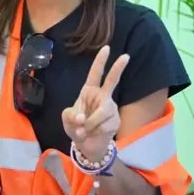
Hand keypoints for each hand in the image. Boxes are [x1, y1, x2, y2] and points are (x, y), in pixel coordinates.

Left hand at [62, 46, 128, 161]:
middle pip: (112, 81)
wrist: (87, 146)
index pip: (95, 74)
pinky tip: (94, 134)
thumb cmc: (76, 128)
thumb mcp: (67, 120)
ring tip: (84, 130)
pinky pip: (104, 124)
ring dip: (89, 124)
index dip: (100, 61)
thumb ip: (70, 116)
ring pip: (101, 112)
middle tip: (126, 56)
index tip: (106, 48)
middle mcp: (102, 97)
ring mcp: (110, 108)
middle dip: (118, 68)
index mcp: (89, 92)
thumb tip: (82, 118)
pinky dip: (94, 131)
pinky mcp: (115, 120)